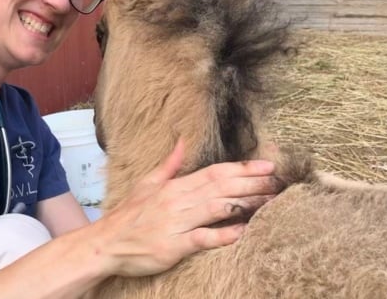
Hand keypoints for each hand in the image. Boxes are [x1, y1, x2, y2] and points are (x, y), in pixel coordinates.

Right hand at [93, 140, 279, 276]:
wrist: (107, 243)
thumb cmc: (129, 216)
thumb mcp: (148, 184)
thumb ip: (170, 164)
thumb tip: (183, 141)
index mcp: (175, 186)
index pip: (215, 172)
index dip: (242, 168)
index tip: (267, 166)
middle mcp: (179, 200)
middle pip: (221, 187)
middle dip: (252, 184)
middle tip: (279, 182)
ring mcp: (177, 222)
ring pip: (217, 208)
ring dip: (245, 203)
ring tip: (270, 202)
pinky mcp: (174, 245)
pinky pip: (203, 237)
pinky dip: (223, 234)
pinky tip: (243, 231)